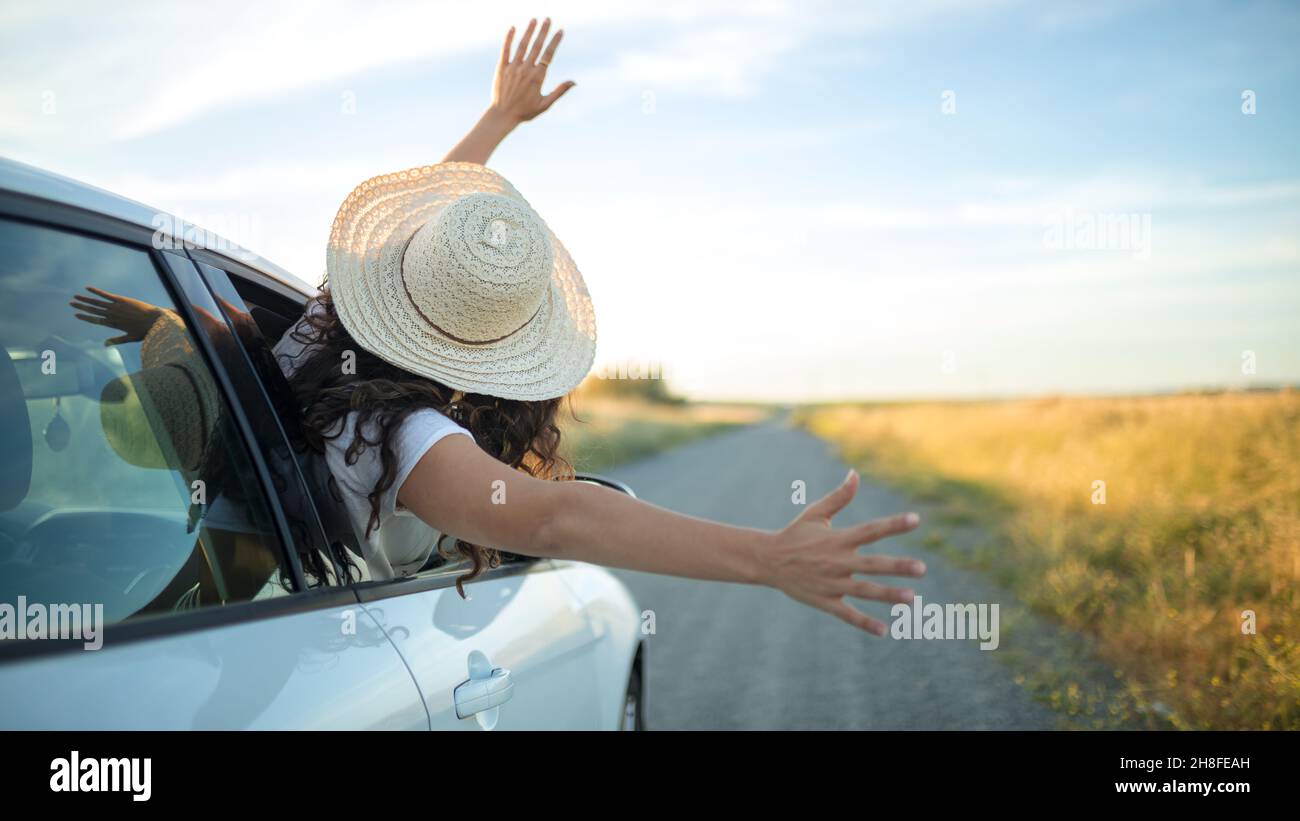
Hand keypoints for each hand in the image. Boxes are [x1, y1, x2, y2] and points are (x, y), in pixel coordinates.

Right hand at [70, 286, 164, 344]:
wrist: (156, 321)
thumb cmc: (146, 331)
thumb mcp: (131, 338)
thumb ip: (117, 340)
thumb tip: (104, 344)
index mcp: (114, 324)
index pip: (96, 320)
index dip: (85, 318)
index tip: (76, 315)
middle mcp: (112, 315)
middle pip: (93, 311)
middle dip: (82, 307)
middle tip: (71, 304)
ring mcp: (116, 307)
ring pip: (97, 302)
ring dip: (85, 299)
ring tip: (75, 297)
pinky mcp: (121, 300)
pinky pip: (106, 295)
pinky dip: (97, 291)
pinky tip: (88, 288)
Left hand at [490, 18, 573, 123]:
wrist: (503, 115)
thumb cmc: (526, 112)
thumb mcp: (545, 104)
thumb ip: (559, 91)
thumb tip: (574, 82)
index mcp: (538, 77)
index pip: (549, 55)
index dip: (555, 42)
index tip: (560, 31)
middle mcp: (526, 70)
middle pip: (537, 46)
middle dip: (543, 31)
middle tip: (548, 19)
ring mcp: (513, 68)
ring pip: (522, 45)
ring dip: (529, 31)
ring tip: (534, 20)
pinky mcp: (502, 68)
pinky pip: (506, 50)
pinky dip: (509, 39)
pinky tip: (513, 28)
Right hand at [761, 470, 925, 634]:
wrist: (767, 560)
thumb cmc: (795, 534)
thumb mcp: (815, 513)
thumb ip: (839, 497)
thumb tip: (855, 474)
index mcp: (838, 539)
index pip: (870, 530)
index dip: (893, 524)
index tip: (916, 520)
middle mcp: (837, 562)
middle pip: (872, 565)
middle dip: (897, 567)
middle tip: (921, 568)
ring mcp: (831, 583)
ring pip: (864, 591)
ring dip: (888, 595)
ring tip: (912, 599)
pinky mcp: (824, 601)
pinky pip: (847, 614)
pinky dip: (864, 623)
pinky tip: (884, 631)